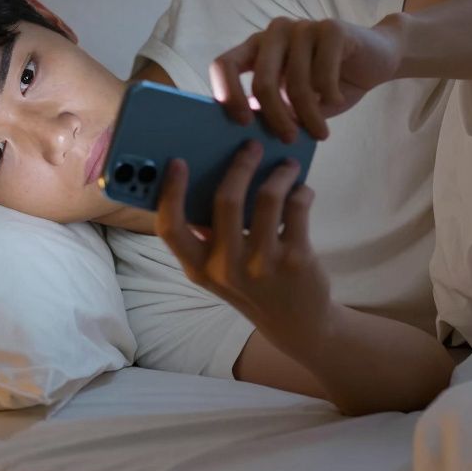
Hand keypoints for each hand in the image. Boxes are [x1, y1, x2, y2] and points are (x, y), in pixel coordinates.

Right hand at [154, 140, 331, 346]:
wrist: (297, 324)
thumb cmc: (252, 285)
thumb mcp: (219, 270)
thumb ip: (209, 235)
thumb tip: (214, 174)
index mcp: (199, 268)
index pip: (171, 229)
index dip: (171, 192)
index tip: (177, 162)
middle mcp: (227, 268)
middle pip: (225, 200)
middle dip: (241, 164)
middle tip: (251, 146)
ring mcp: (263, 264)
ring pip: (267, 198)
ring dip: (279, 173)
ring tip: (287, 165)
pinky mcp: (296, 259)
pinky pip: (297, 208)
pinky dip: (300, 191)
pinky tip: (301, 190)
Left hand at [209, 17, 401, 141]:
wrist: (376, 59)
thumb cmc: (328, 84)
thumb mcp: (295, 103)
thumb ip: (273, 111)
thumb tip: (248, 137)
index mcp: (257, 48)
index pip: (224, 65)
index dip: (227, 94)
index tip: (244, 123)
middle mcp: (273, 33)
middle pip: (262, 81)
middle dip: (276, 117)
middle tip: (289, 140)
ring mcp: (301, 27)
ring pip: (295, 82)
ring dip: (309, 115)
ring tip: (319, 133)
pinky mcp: (331, 29)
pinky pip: (322, 73)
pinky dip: (329, 95)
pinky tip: (336, 99)